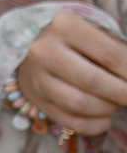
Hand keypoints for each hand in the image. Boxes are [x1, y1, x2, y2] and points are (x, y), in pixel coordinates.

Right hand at [17, 12, 126, 137]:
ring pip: (79, 104)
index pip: (111, 55)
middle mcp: (44, 51)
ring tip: (113, 102)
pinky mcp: (36, 99)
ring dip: (107, 108)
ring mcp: (36, 77)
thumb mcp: (97, 34)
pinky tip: (104, 119)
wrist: (34, 47)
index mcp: (65, 27)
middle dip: (123, 93)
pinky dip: (94, 125)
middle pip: (92, 81)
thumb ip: (119, 53)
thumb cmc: (78, 40)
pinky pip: (70, 122)